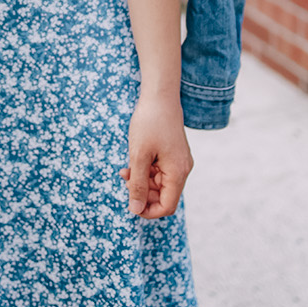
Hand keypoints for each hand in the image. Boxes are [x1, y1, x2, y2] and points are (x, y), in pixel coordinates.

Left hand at [120, 94, 192, 219]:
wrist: (159, 96)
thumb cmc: (149, 123)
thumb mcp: (139, 155)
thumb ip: (137, 184)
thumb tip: (135, 209)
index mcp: (177, 172)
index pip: (167, 206)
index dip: (148, 210)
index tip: (130, 204)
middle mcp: (182, 170)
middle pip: (163, 196)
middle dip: (142, 193)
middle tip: (125, 179)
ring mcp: (178, 162)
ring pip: (159, 184)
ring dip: (141, 181)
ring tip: (125, 170)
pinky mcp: (173, 154)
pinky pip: (159, 172)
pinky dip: (145, 171)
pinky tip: (132, 163)